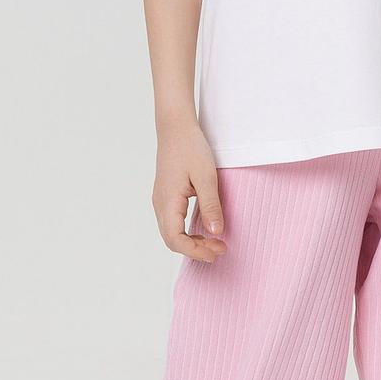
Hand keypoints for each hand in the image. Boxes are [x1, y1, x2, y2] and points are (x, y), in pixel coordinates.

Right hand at [153, 116, 226, 260]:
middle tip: (220, 250)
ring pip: (171, 233)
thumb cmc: (191, 148)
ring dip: (192, 242)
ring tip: (215, 243)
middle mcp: (160, 204)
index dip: (195, 251)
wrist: (176, 127)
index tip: (216, 252)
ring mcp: (161, 201)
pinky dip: (187, 232)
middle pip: (172, 240)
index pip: (175, 239)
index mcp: (168, 201)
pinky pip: (172, 223)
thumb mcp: (207, 177)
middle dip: (195, 250)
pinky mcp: (165, 197)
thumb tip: (216, 232)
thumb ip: (211, 206)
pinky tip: (204, 230)